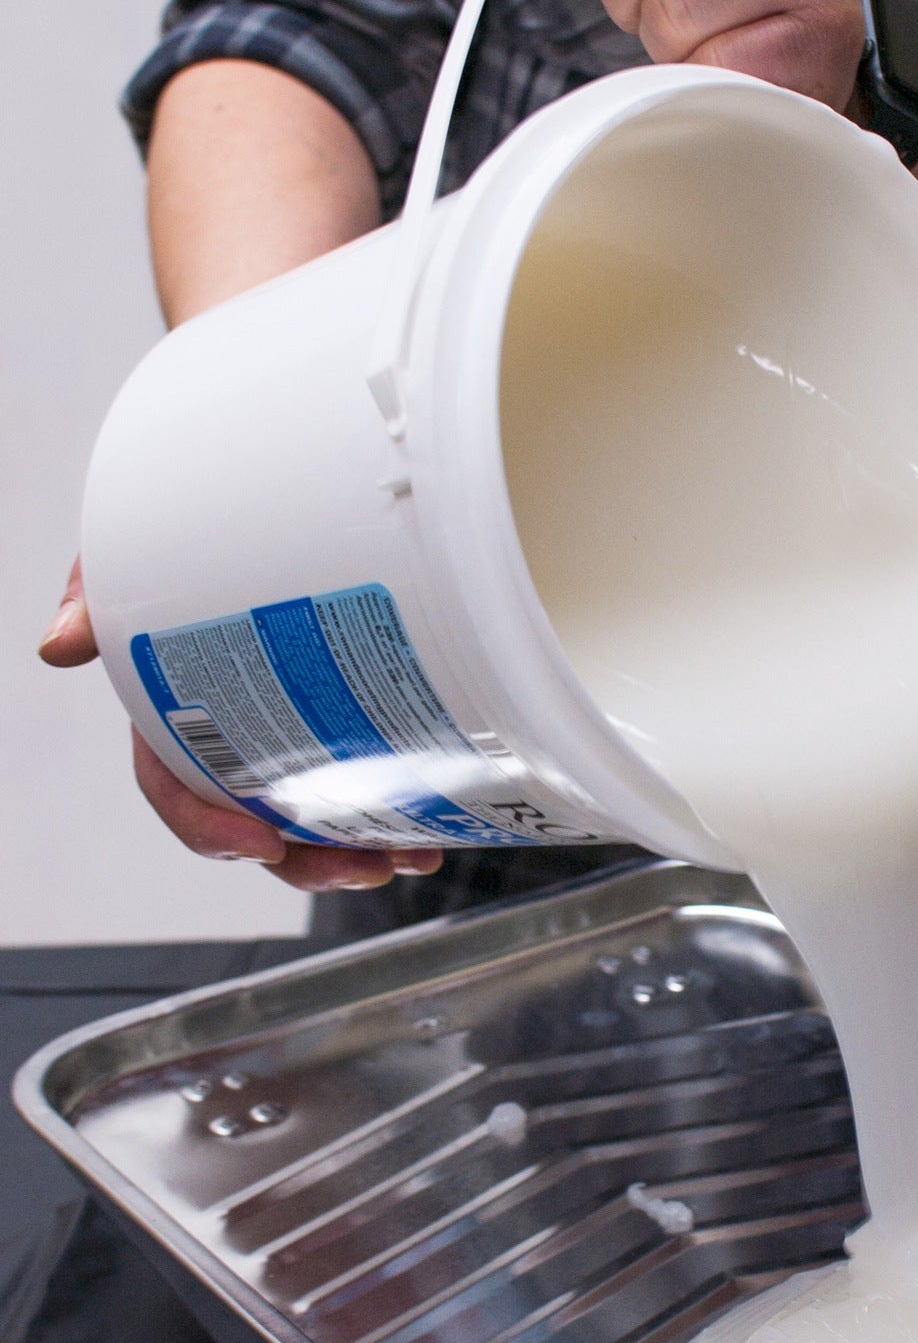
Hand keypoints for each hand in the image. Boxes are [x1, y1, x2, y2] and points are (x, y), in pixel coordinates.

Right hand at [39, 559, 441, 891]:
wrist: (263, 478)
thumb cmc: (191, 528)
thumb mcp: (134, 551)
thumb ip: (97, 593)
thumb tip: (59, 643)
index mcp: (173, 709)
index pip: (176, 788)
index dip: (211, 828)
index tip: (260, 842)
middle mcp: (231, 733)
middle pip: (258, 825)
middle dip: (308, 860)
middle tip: (363, 863)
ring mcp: (289, 729)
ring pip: (317, 814)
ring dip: (361, 847)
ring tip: (408, 854)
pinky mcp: (343, 713)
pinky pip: (364, 775)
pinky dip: (397, 804)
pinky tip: (433, 818)